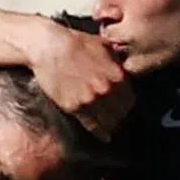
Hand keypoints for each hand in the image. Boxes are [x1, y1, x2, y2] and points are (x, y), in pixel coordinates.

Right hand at [28, 21, 133, 138]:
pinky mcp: (74, 107)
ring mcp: (89, 100)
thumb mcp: (102, 46)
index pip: (130, 98)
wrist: (49, 48)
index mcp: (116, 75)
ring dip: (111, 125)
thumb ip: (115, 62)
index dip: (128, 103)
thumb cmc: (74, 42)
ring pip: (108, 122)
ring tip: (111, 127)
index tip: (125, 106)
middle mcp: (105, 90)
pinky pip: (91, 126)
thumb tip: (122, 70)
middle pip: (121, 112)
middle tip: (118, 118)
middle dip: (120, 116)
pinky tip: (104, 137)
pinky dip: (99, 132)